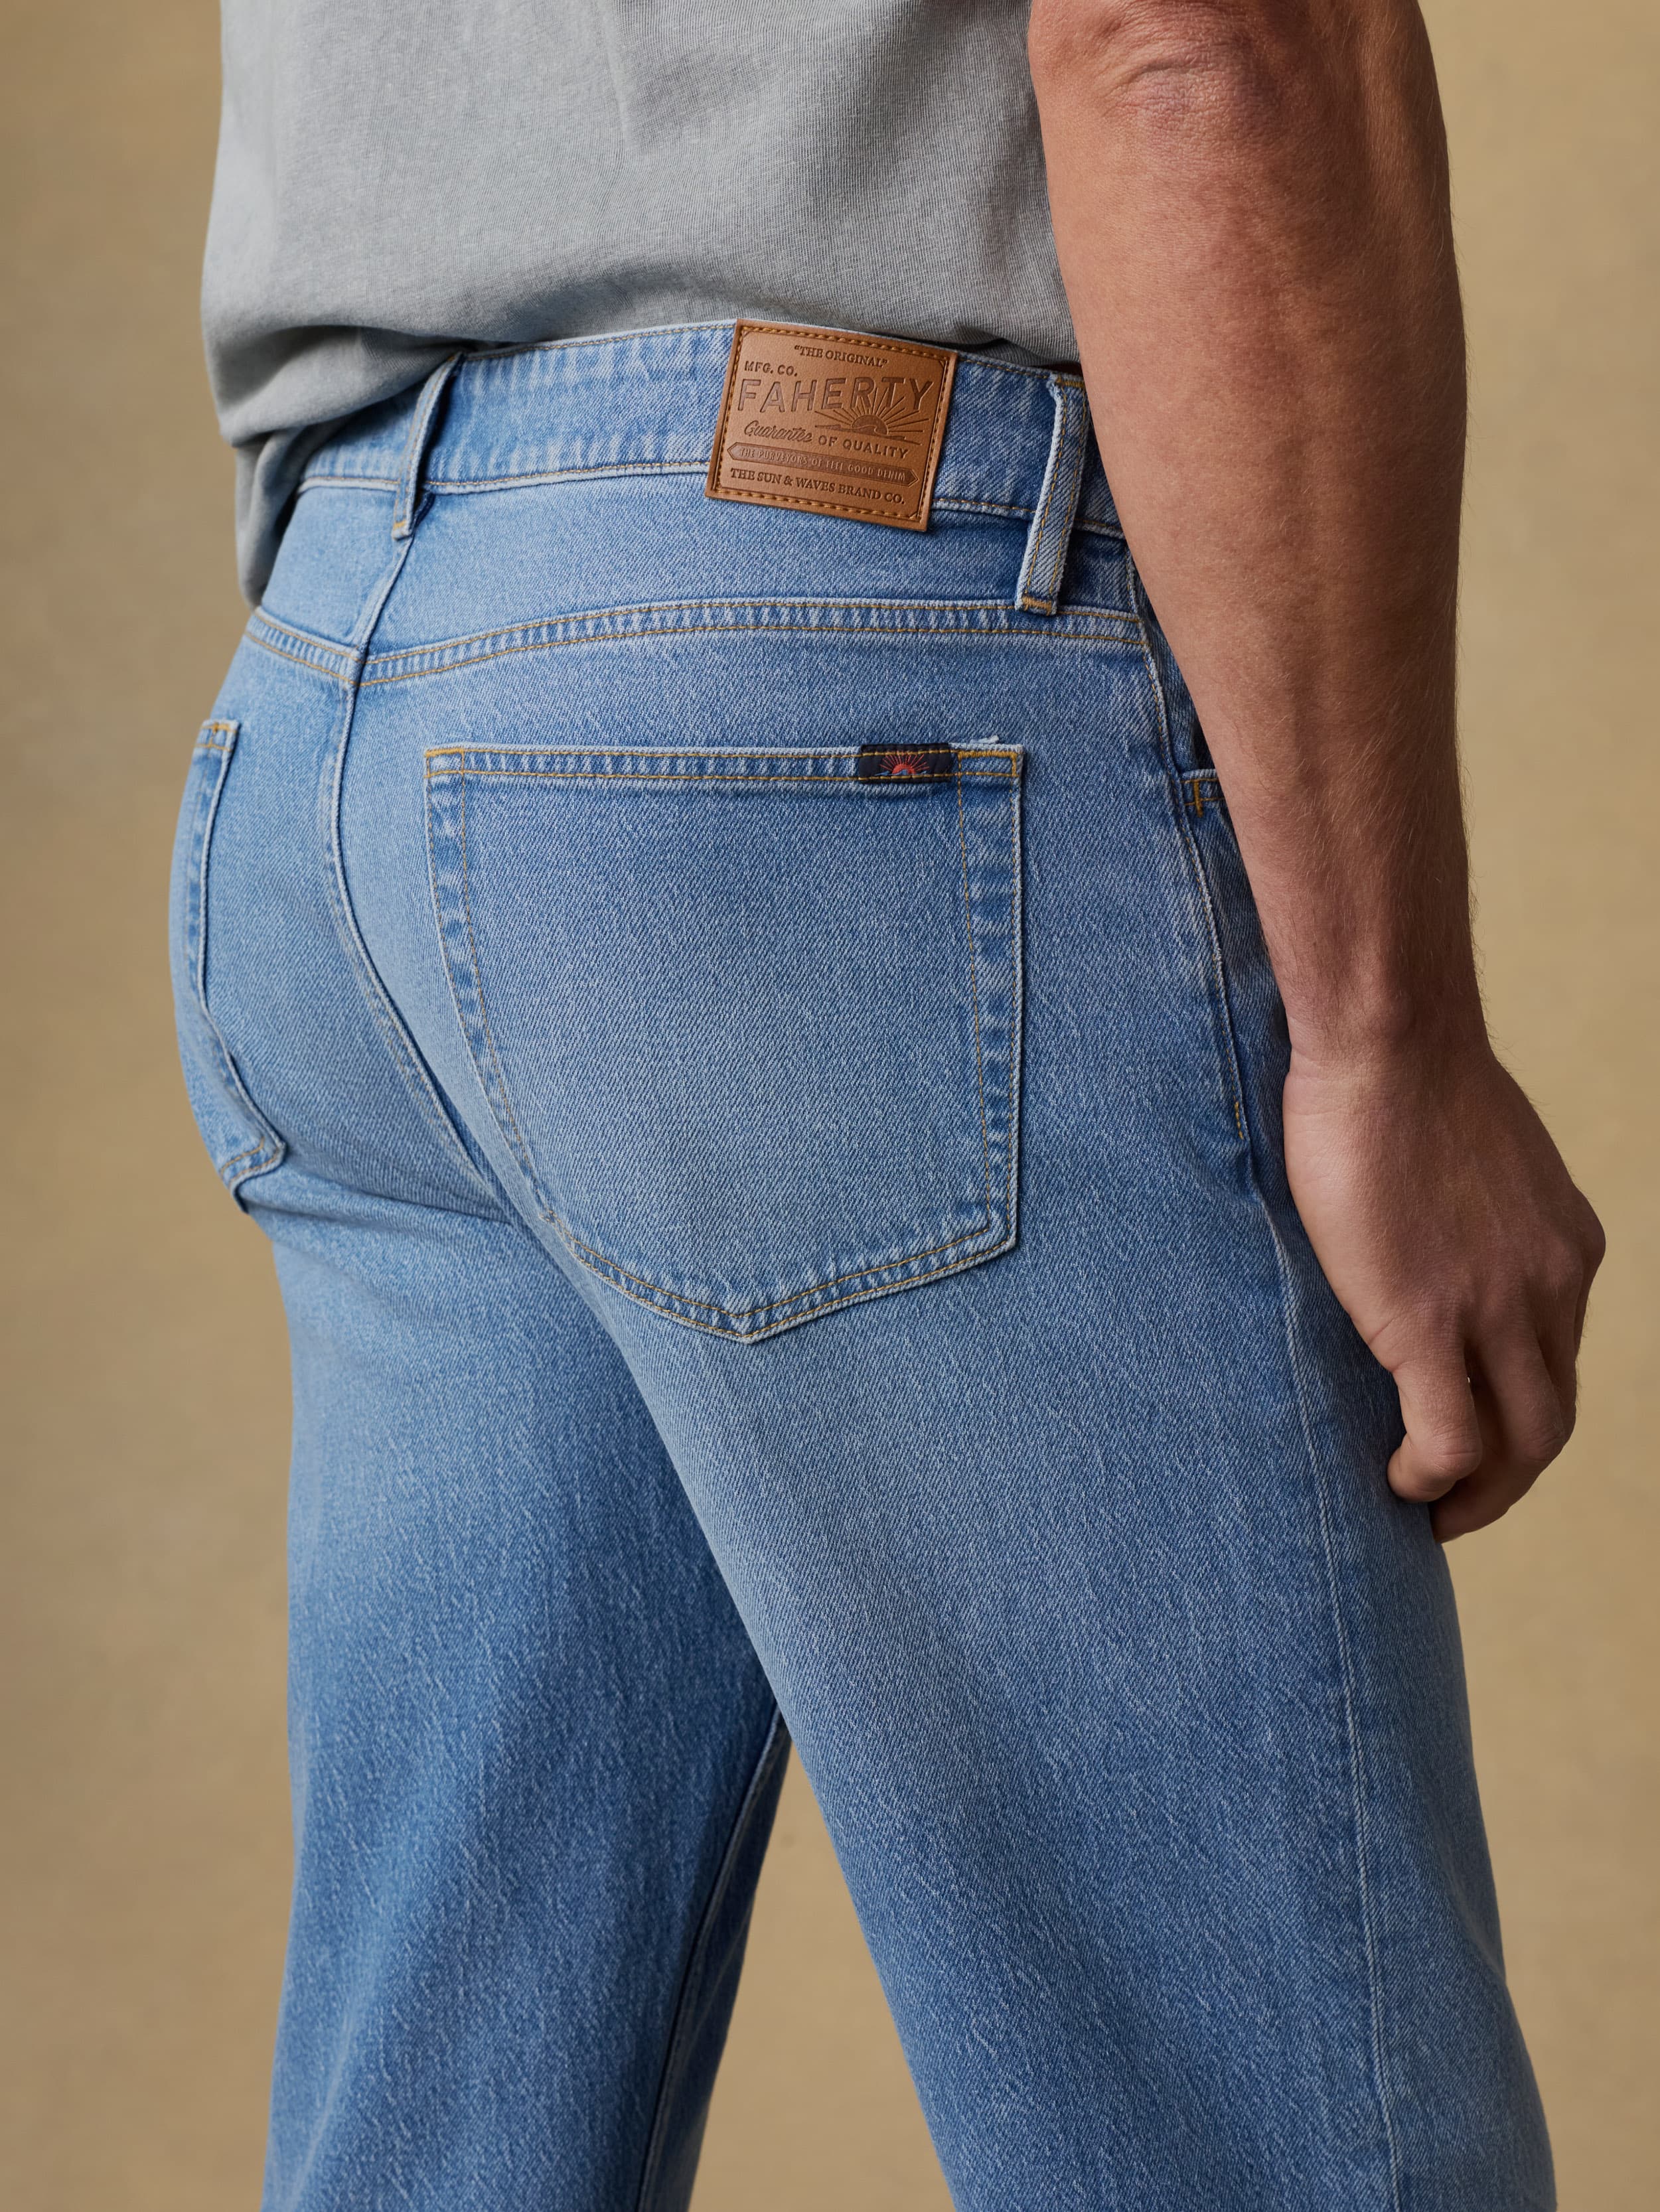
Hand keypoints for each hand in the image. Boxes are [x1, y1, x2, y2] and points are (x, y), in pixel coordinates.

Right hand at [1282, 1038, 1604, 1538]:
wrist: (1388, 1038)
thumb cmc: (1403, 1069)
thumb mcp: (1470, 1150)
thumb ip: (1467, 1207)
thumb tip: (1420, 1228)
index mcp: (1565, 1246)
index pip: (1558, 1357)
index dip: (1517, 1409)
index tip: (1470, 1432)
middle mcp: (1550, 1285)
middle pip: (1554, 1417)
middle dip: (1510, 1476)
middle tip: (1455, 1503)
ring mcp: (1494, 1308)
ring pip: (1521, 1443)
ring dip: (1480, 1495)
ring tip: (1427, 1512)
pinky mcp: (1428, 1321)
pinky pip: (1450, 1437)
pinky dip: (1433, 1478)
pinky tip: (1398, 1481)